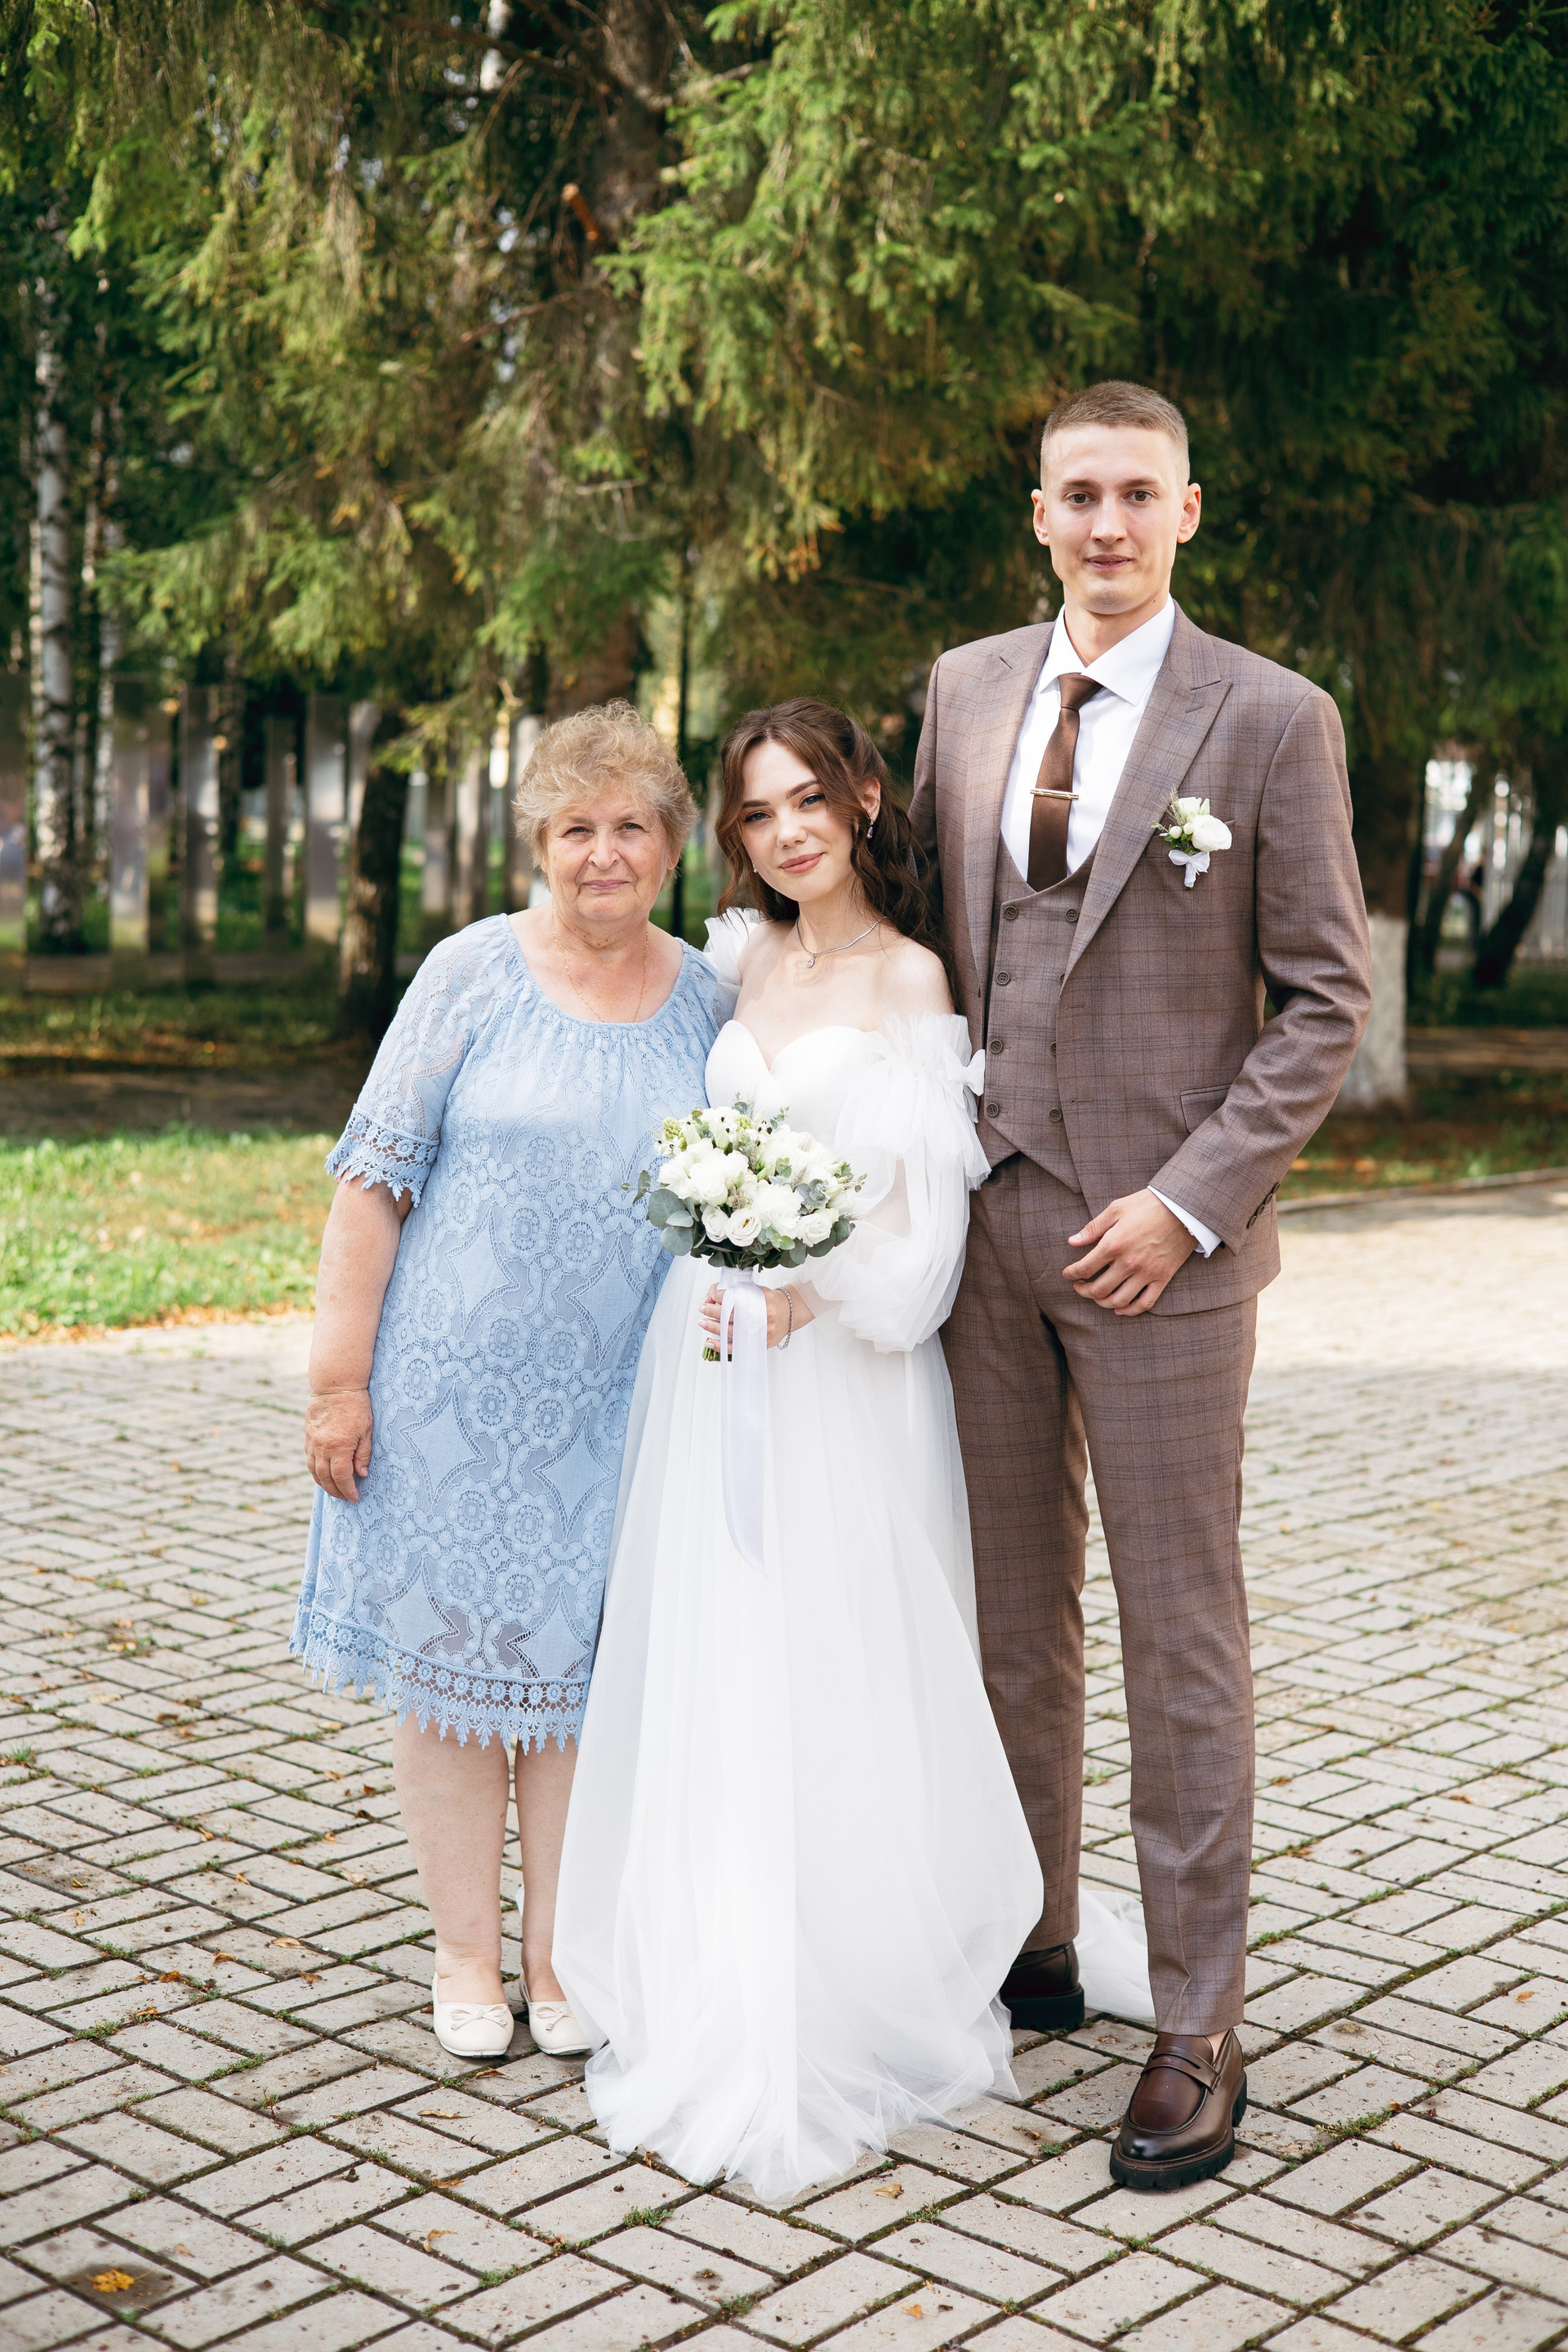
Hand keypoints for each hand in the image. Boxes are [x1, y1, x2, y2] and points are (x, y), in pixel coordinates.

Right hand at [305, 1387, 374, 1500]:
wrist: (335, 1385)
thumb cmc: (356, 1406)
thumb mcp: (366, 1431)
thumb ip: (363, 1455)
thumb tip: (361, 1475)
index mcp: (339, 1448)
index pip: (342, 1478)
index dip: (348, 1491)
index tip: (355, 1498)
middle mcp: (322, 1448)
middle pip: (325, 1478)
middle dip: (336, 1491)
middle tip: (345, 1498)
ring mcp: (312, 1442)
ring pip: (314, 1471)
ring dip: (323, 1483)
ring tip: (334, 1489)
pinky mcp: (308, 1436)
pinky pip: (309, 1459)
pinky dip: (316, 1470)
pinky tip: (323, 1472)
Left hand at [699, 1283, 813, 1352]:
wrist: (789, 1314)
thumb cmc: (771, 1302)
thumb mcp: (760, 1291)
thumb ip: (742, 1293)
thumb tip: (717, 1296)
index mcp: (763, 1301)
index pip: (738, 1298)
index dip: (722, 1297)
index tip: (712, 1296)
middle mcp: (763, 1317)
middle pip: (733, 1315)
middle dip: (714, 1312)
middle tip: (703, 1309)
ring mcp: (761, 1332)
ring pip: (732, 1332)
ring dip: (714, 1328)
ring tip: (703, 1323)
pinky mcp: (759, 1343)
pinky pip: (737, 1348)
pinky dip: (722, 1346)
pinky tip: (710, 1342)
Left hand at [1064, 1190, 1194, 1316]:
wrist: (1184, 1208)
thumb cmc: (1148, 1205)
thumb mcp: (1116, 1209)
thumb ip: (1093, 1228)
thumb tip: (1072, 1241)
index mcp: (1114, 1244)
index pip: (1085, 1268)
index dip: (1071, 1274)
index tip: (1067, 1274)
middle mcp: (1128, 1263)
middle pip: (1098, 1289)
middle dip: (1083, 1291)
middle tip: (1079, 1286)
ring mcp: (1147, 1273)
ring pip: (1119, 1300)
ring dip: (1102, 1303)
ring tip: (1096, 1296)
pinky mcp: (1162, 1278)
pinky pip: (1145, 1303)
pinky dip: (1130, 1310)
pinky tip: (1120, 1308)